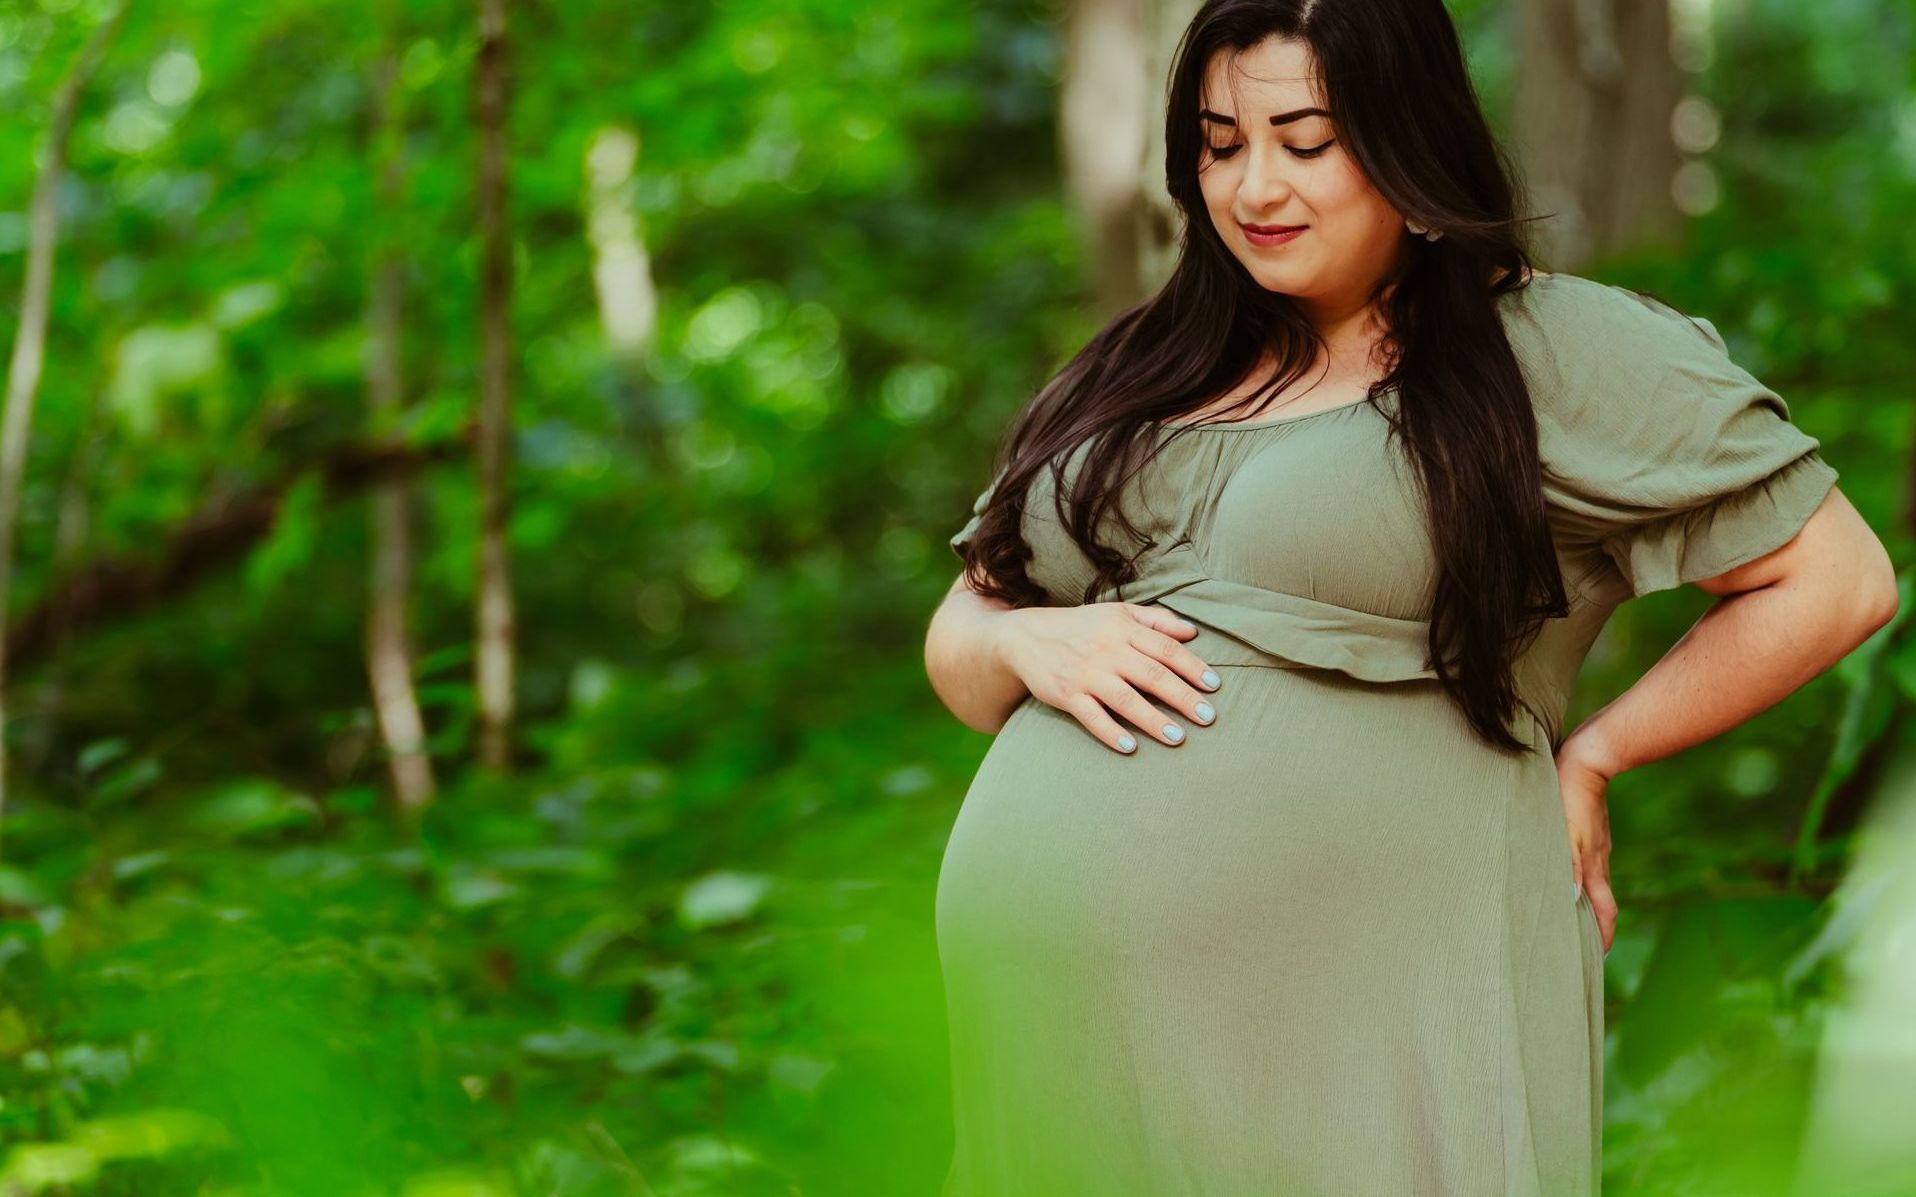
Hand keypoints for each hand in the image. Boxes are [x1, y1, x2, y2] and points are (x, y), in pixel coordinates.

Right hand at [992, 601, 1219, 753]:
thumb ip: (1155, 620)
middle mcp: (1106, 650)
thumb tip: (1192, 632)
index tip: (1214, 686)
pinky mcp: (1066, 694)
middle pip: (1152, 675)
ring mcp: (1085, 674)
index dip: (1192, 667)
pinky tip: (1130, 747)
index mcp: (1122, 628)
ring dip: (1153, 720)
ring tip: (1177, 738)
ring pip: (1125, 699)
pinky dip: (1110, 732)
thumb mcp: (1116, 612)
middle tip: (1207, 718)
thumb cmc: (1079, 626)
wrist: (1024, 636)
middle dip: (1182, 698)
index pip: (1165, 648)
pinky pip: (1091, 716)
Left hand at [1555, 731, 1617, 955]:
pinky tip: (1571, 872)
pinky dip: (1582, 877)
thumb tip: (1571, 900)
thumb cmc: (1569, 795)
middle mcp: (1598, 858)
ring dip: (1588, 901)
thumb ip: (1568, 866)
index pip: (1604, 911)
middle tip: (1589, 945)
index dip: (1603, 936)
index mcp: (1593, 865)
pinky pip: (1588, 861)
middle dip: (1597, 925)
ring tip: (1576, 914)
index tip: (1599, 957)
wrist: (1589, 758)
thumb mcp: (1564, 832)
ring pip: (1594, 880)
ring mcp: (1596, 843)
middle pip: (1603, 900)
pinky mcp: (1591, 829)